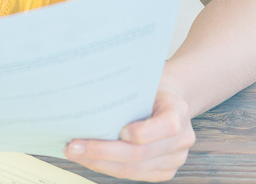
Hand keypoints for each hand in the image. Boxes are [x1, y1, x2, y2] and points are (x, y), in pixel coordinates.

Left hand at [64, 88, 195, 181]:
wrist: (169, 100)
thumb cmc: (150, 88)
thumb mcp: (143, 80)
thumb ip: (127, 90)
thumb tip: (87, 97)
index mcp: (178, 110)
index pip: (167, 125)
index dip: (143, 132)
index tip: (120, 131)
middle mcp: (182, 138)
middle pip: (140, 153)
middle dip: (102, 152)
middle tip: (73, 146)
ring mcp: (174, 158)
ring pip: (133, 169)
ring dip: (99, 163)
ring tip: (75, 153)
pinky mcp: (164, 171)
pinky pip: (134, 175)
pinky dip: (107, 167)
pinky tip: (89, 159)